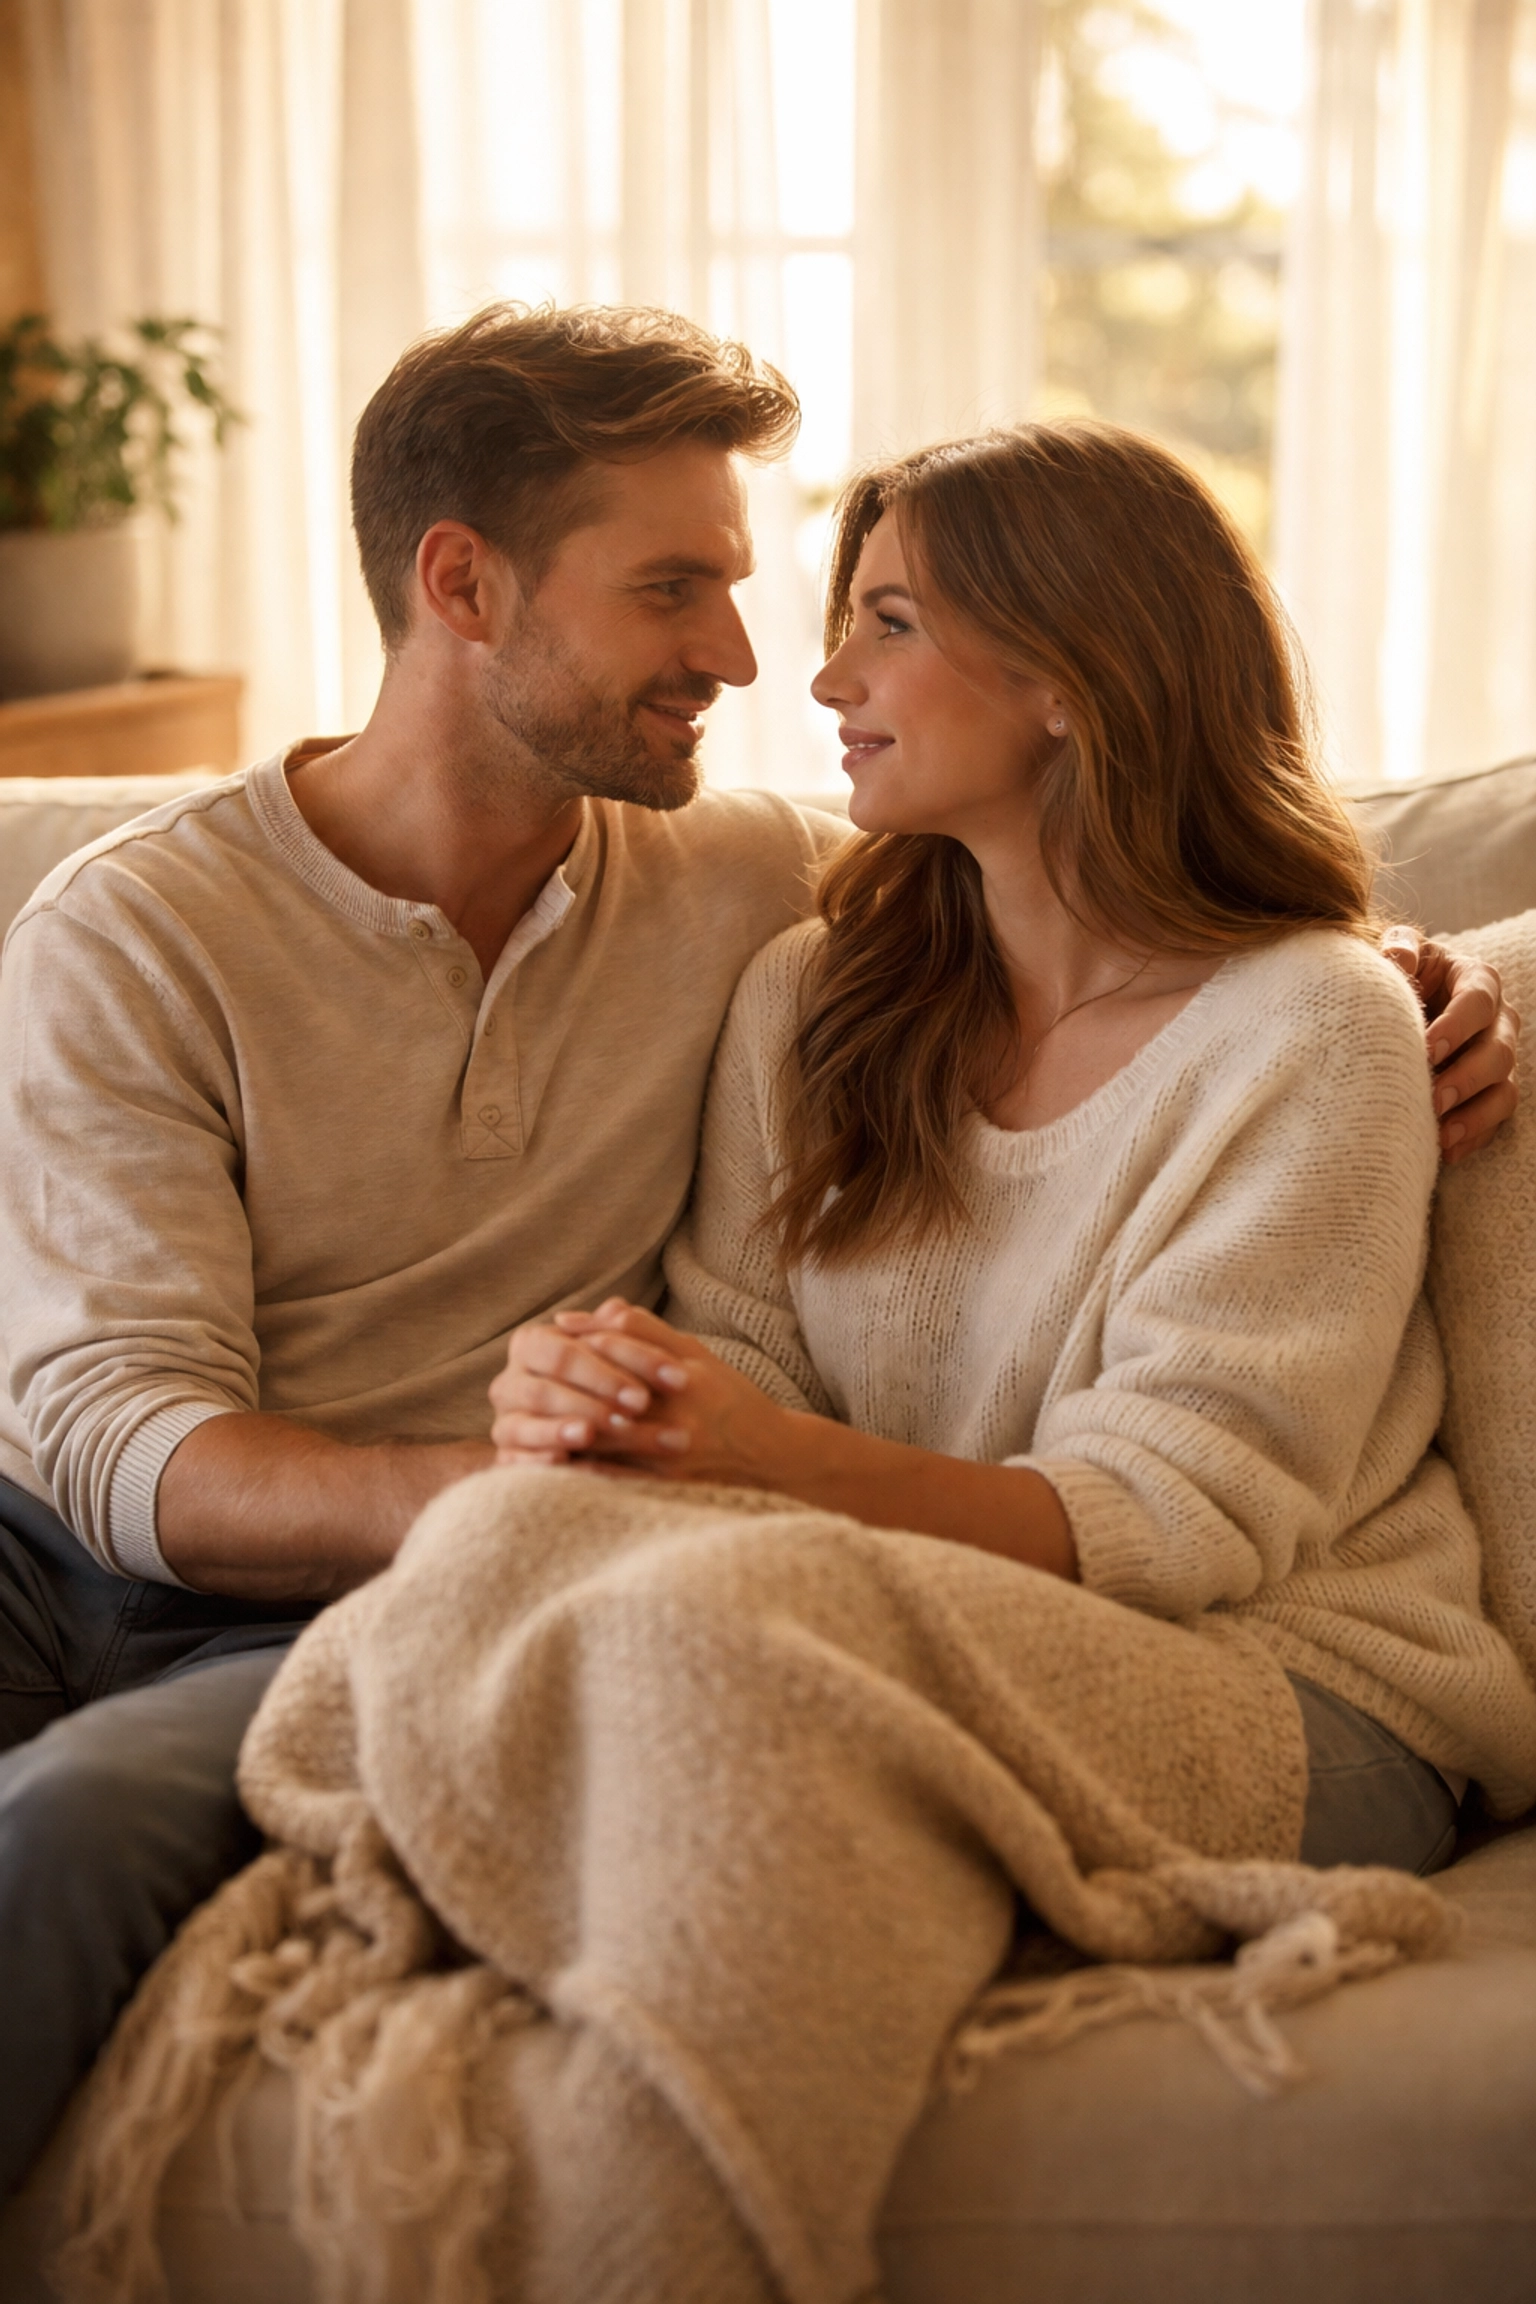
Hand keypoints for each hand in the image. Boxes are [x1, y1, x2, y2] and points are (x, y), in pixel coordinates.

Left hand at [489, 1298, 792, 1485]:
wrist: (776, 1460)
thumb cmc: (732, 1400)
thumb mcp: (697, 1353)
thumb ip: (643, 1330)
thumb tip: (586, 1315)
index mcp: (682, 1375)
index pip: (615, 1348)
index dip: (581, 1342)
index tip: (557, 1336)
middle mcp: (676, 1414)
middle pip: (600, 1394)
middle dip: (564, 1386)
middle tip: (533, 1380)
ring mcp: (670, 1456)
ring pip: (599, 1439)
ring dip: (561, 1429)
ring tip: (532, 1420)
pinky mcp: (666, 1490)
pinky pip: (609, 1482)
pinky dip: (576, 1472)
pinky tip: (550, 1463)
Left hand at [1381, 926, 1518, 1163]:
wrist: (1400, 1004)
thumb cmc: (1402, 973)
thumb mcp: (1400, 951)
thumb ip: (1398, 948)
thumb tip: (1396, 957)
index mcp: (1477, 980)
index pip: (1477, 1001)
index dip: (1457, 1025)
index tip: (1428, 1049)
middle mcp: (1497, 1021)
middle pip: (1497, 1052)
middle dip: (1466, 1077)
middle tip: (1432, 1097)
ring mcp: (1498, 1059)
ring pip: (1503, 1092)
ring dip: (1473, 1115)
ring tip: (1439, 1132)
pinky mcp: (1490, 1092)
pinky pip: (1494, 1121)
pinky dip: (1471, 1137)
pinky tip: (1445, 1151)